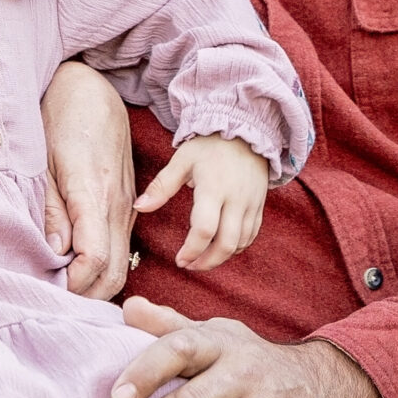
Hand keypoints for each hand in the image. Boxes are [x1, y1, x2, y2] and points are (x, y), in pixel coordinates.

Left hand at [41, 62, 135, 299]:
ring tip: (61, 291)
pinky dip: (102, 269)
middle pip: (114, 273)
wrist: (91, 91)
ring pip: (121, 265)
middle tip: (52, 301)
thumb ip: (51, 209)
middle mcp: (118, 206)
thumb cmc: (59, 120)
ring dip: (95, 286)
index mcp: (94, 194)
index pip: (93, 258)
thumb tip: (55, 253)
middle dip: (85, 296)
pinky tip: (75, 271)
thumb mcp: (42, 162)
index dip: (72, 284)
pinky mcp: (127, 206)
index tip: (47, 289)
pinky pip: (121, 249)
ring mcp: (127, 208)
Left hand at [134, 135, 267, 270]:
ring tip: (202, 259)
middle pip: (226, 244)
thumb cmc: (208, 146)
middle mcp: (236, 199)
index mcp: (213, 188)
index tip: (179, 260)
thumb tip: (138, 207)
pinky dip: (237, 247)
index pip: (204, 229)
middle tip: (190, 266)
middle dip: (207, 262)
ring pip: (240, 243)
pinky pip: (251, 235)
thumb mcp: (182, 161)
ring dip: (221, 257)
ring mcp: (251, 203)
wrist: (245, 131)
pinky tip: (221, 248)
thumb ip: (161, 186)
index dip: (191, 250)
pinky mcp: (260, 205)